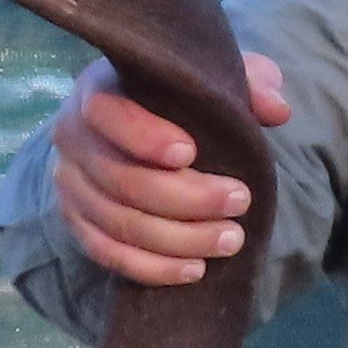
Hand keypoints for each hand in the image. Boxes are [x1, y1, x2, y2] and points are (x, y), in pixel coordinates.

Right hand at [52, 50, 291, 286]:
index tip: (190, 153)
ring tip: (231, 239)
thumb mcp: (215, 78)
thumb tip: (277, 110)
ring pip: (120, 223)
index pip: (108, 114)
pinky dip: (153, 267)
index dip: (145, 137)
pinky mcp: (77, 223)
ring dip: (179, 239)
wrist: (142, 130)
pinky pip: (109, 254)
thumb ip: (249, 82)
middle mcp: (74, 138)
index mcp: (100, 91)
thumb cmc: (181, 99)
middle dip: (187, 199)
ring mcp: (71, 185)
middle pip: (122, 179)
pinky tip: (195, 269)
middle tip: (240, 202)